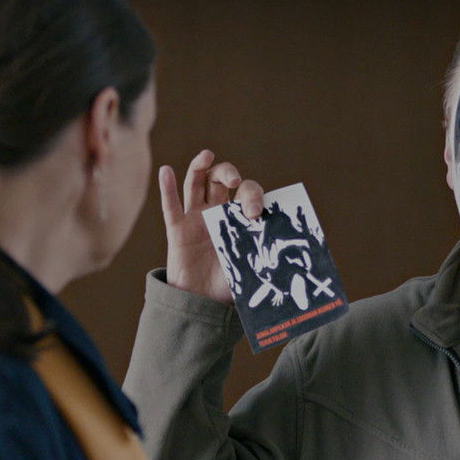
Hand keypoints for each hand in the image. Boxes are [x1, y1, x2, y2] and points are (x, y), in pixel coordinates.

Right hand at [158, 149, 264, 303]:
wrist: (205, 304)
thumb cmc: (231, 284)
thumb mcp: (255, 263)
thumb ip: (266, 251)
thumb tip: (293, 247)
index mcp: (238, 217)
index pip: (246, 193)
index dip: (252, 197)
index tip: (256, 214)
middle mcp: (216, 212)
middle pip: (219, 180)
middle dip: (228, 174)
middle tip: (234, 182)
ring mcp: (195, 219)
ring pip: (195, 184)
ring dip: (200, 167)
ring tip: (207, 155)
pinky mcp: (177, 231)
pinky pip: (170, 207)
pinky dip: (168, 188)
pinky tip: (167, 171)